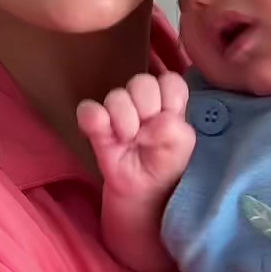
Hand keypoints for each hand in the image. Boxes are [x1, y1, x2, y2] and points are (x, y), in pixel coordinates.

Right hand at [77, 72, 194, 202]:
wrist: (140, 191)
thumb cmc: (164, 164)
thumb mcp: (182, 147)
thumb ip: (174, 129)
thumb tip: (154, 120)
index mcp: (167, 100)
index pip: (170, 80)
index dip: (169, 96)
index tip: (169, 117)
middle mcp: (141, 100)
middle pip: (142, 82)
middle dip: (147, 108)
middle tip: (147, 132)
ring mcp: (116, 110)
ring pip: (116, 96)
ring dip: (125, 121)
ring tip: (128, 141)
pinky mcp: (94, 123)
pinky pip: (88, 110)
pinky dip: (96, 122)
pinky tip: (109, 139)